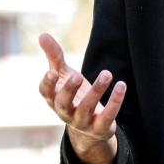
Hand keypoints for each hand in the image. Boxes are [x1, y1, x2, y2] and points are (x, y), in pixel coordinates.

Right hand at [37, 33, 126, 163]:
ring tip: (107, 73)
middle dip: (69, 90)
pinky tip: (122, 85)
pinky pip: (107, 117)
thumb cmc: (73, 95)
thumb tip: (42, 34)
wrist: (89, 127)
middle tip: (77, 76)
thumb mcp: (64, 75)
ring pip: (87, 109)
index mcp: (54, 99)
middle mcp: (65, 112)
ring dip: (97, 91)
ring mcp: (82, 122)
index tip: (52, 72)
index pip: (46, 93)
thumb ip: (54, 57)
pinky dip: (115, 102)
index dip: (47, 84)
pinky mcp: (100, 128)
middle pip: (63, 103)